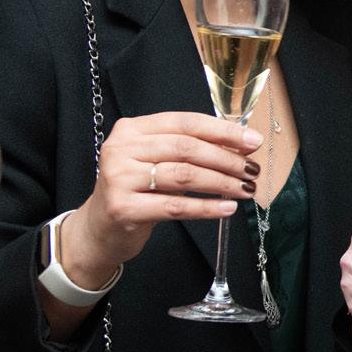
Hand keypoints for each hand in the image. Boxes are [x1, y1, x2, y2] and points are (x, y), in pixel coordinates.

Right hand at [63, 111, 261, 286]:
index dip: (221, 131)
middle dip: (225, 158)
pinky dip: (206, 207)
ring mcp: (119, 178)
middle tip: (252, 170)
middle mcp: (121, 148)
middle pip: (185, 148)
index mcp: (131, 129)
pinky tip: (227, 208)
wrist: (99, 229)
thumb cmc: (135, 191)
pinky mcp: (124, 208)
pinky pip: (175, 207)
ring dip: (221, 182)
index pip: (184, 122)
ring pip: (183, 176)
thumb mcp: (153, 161)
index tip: (252, 142)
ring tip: (245, 189)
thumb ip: (185, 149)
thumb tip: (238, 146)